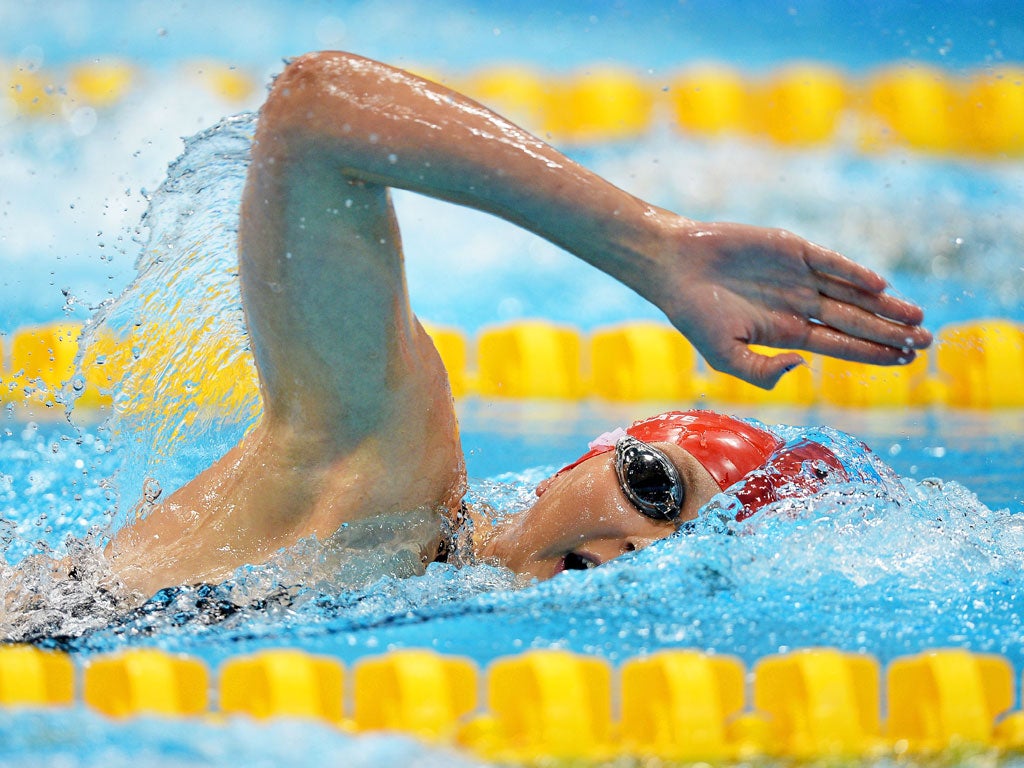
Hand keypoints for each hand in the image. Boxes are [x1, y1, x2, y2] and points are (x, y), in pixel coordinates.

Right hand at [648, 219, 932, 388]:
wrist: (675, 266)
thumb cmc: (693, 314)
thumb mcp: (724, 357)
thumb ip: (761, 371)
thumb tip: (802, 366)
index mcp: (786, 332)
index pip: (840, 345)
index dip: (873, 353)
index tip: (905, 361)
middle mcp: (799, 304)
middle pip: (855, 321)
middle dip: (891, 332)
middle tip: (927, 341)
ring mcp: (798, 276)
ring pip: (851, 292)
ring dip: (884, 305)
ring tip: (917, 317)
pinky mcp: (792, 249)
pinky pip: (830, 263)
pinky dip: (854, 273)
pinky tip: (878, 285)